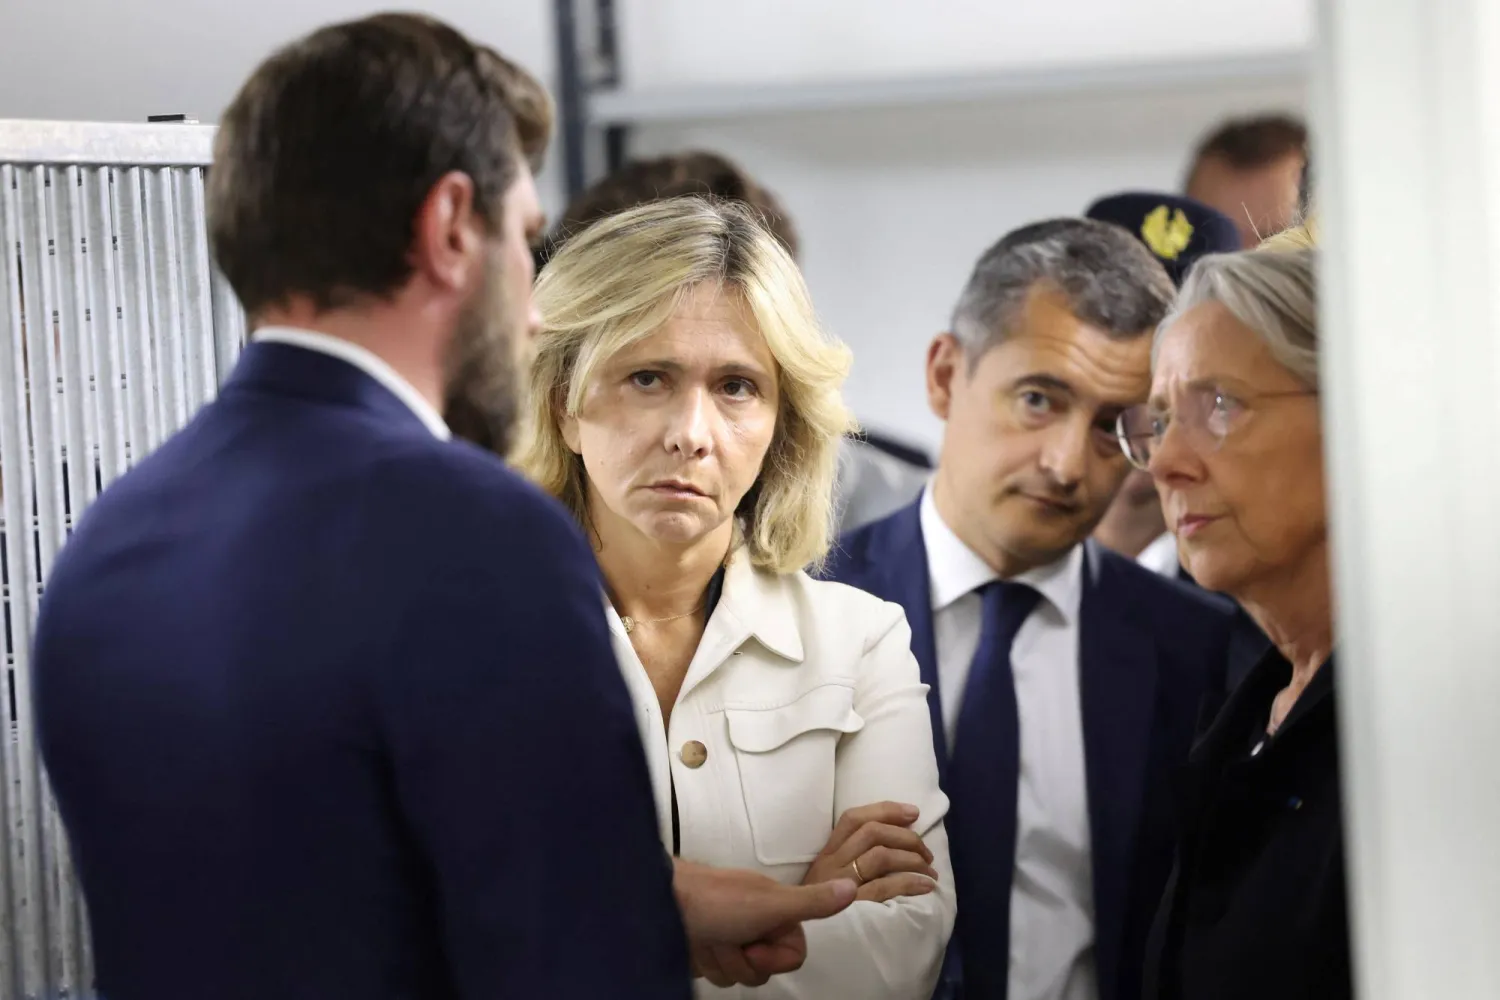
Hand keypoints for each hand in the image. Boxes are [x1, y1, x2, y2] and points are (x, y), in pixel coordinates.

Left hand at [673, 859, 856, 986]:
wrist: (661, 902)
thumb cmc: (718, 901)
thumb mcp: (772, 903)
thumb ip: (813, 902)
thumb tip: (852, 885)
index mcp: (774, 909)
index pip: (794, 954)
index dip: (775, 956)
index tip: (756, 942)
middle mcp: (754, 923)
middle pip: (765, 969)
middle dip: (745, 960)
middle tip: (730, 937)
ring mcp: (728, 938)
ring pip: (738, 975)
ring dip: (722, 960)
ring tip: (709, 937)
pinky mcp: (706, 951)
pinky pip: (715, 974)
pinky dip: (705, 962)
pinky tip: (695, 944)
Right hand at [801, 801, 938, 902]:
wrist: (803, 945)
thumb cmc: (821, 913)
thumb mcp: (828, 882)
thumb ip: (852, 862)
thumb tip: (896, 844)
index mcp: (827, 855)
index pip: (853, 819)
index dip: (886, 810)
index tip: (913, 813)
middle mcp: (831, 865)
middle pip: (871, 832)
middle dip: (906, 836)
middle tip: (926, 851)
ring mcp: (839, 886)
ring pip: (880, 855)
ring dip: (912, 859)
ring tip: (930, 871)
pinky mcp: (851, 908)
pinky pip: (884, 887)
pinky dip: (910, 882)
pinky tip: (925, 886)